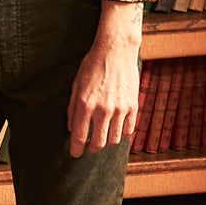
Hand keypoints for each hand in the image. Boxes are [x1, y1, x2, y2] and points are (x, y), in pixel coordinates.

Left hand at [67, 1, 144, 155]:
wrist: (115, 51)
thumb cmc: (92, 66)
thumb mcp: (76, 85)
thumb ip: (73, 109)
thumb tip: (72, 129)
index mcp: (85, 104)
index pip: (80, 136)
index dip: (76, 149)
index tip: (75, 154)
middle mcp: (103, 109)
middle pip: (98, 143)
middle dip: (92, 148)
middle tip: (89, 147)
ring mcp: (120, 109)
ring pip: (115, 140)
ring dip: (107, 142)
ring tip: (103, 137)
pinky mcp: (133, 106)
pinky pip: (128, 130)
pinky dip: (122, 134)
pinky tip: (116, 130)